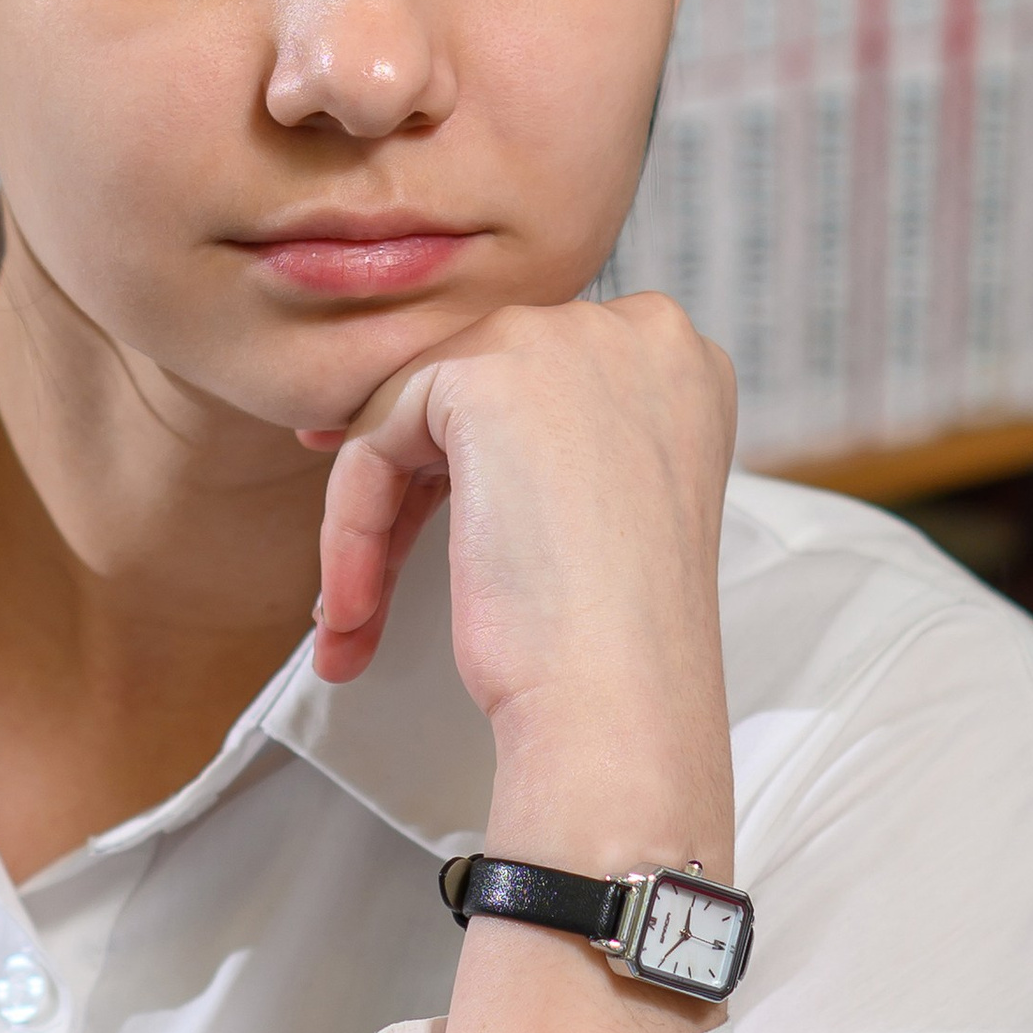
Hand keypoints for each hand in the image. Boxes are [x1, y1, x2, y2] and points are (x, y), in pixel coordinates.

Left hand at [306, 295, 738, 1032]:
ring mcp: (566, 340)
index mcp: (681, 365)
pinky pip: (377, 439)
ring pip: (413, 412)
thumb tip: (437, 420)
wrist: (619, 702)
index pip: (535, 382)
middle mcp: (637, 331)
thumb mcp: (603, 507)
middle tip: (358, 586)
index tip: (411, 517)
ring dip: (369, 524)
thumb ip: (552, 442)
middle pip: (470, 388)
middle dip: (403, 487)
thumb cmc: (615, 641)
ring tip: (355, 623)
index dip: (462, 456)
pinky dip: (351, 529)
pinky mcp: (490, 374)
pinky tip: (355, 614)